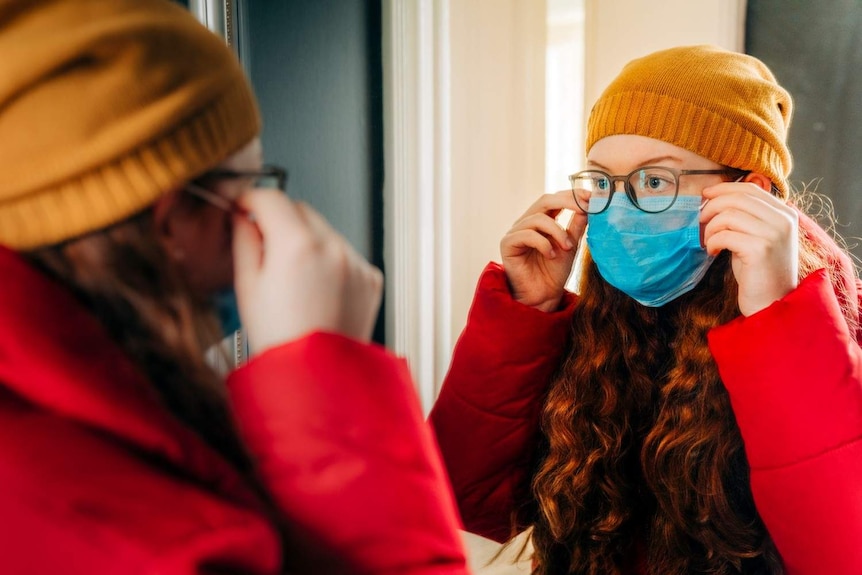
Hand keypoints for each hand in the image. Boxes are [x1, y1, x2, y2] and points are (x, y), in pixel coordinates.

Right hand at [232, 189, 382, 353]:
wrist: (316, 377)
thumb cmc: (279, 339)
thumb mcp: (247, 286)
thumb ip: (244, 240)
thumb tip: (243, 216)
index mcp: (297, 244)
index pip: (272, 197)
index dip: (250, 198)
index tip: (241, 205)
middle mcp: (333, 247)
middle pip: (301, 209)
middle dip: (281, 220)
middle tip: (265, 245)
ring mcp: (356, 261)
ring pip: (326, 231)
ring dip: (308, 241)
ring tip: (294, 280)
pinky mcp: (370, 277)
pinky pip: (346, 254)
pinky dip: (331, 262)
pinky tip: (318, 291)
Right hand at [500, 190, 585, 311]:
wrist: (543, 296)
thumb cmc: (554, 272)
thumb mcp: (571, 245)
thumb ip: (576, 225)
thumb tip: (588, 205)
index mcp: (541, 220)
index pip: (555, 199)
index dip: (572, 195)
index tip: (591, 196)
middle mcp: (526, 222)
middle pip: (544, 200)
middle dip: (567, 202)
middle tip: (584, 209)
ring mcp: (516, 232)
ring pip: (537, 218)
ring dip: (557, 231)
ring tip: (567, 247)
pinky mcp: (508, 244)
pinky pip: (527, 234)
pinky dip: (543, 243)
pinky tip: (550, 255)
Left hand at [700, 180, 797, 315]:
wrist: (772, 303)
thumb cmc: (758, 271)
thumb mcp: (756, 237)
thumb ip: (746, 217)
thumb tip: (714, 198)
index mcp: (785, 213)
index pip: (750, 188)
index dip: (723, 189)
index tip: (704, 195)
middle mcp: (783, 220)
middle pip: (737, 198)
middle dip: (711, 206)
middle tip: (700, 220)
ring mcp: (773, 234)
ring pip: (728, 215)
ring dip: (710, 228)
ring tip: (708, 242)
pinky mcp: (760, 249)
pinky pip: (724, 235)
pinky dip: (712, 242)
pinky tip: (713, 252)